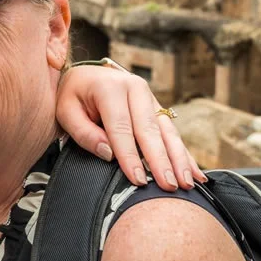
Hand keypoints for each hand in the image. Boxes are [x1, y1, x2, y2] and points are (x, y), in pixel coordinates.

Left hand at [56, 64, 205, 190]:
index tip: (138, 179)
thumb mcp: (65, 111)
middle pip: (150, 130)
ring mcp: (149, 97)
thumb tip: (108, 153)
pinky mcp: (156, 107)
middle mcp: (134, 88)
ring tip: (186, 183)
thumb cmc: (73, 96)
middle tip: (169, 185)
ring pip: (166, 131)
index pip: (121, 127)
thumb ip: (84, 132)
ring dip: (178, 159)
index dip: (130, 156)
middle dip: (161, 160)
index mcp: (109, 87)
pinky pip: (171, 132)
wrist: (84, 75)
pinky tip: (195, 172)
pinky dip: (183, 154)